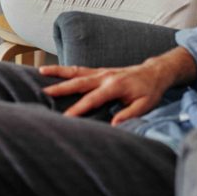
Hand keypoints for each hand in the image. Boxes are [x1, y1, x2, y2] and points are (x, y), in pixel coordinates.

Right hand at [39, 62, 169, 124]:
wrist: (156, 71)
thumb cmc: (150, 89)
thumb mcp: (146, 104)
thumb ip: (129, 114)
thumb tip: (114, 125)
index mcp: (115, 86)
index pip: (93, 99)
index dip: (78, 109)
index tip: (64, 118)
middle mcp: (106, 76)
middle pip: (80, 82)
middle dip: (61, 88)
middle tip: (43, 93)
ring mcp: (102, 72)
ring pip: (77, 71)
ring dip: (59, 71)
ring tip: (40, 71)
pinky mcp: (101, 71)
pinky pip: (81, 70)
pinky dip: (66, 70)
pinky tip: (53, 71)